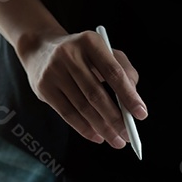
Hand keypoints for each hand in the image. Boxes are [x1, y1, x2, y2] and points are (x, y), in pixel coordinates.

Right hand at [18, 31, 145, 147]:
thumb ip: (124, 71)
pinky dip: (85, 129)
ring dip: (102, 128)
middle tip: (128, 134)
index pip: (114, 73)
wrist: (40, 50)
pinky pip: (67, 114)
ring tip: (116, 140)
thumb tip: (133, 100)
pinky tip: (97, 136)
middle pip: (96, 94)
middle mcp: (69, 55)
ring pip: (82, 107)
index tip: (141, 114)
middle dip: (115, 118)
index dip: (128, 96)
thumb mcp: (104, 52)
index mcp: (90, 42)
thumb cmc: (82, 55)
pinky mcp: (44, 88)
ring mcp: (54, 72)